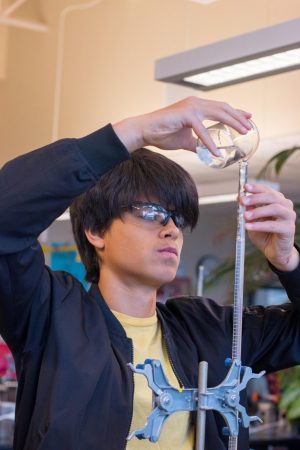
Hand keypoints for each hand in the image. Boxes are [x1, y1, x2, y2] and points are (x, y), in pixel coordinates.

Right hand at [113, 97, 251, 153]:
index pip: (221, 108)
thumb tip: (207, 152)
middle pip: (223, 108)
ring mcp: (191, 107)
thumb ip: (197, 143)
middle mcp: (196, 103)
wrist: (145, 131)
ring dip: (232, 123)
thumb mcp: (186, 140)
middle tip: (249, 126)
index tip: (248, 117)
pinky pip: (202, 130)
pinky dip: (209, 142)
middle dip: (238, 117)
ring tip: (242, 132)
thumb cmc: (162, 133)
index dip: (235, 113)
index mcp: (196, 107)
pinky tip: (215, 152)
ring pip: (218, 114)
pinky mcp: (185, 114)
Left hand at [242, 184, 298, 270]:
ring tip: (245, 216)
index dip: (256, 188)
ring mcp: (289, 217)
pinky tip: (248, 227)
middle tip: (243, 201)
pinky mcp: (289, 229)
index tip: (245, 187)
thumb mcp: (252, 220)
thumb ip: (248, 209)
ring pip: (275, 208)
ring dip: (258, 211)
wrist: (274, 251)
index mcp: (277, 201)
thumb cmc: (264, 234)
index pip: (267, 191)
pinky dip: (260, 225)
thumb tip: (240, 198)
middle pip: (272, 197)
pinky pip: (273, 225)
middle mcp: (285, 206)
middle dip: (256, 198)